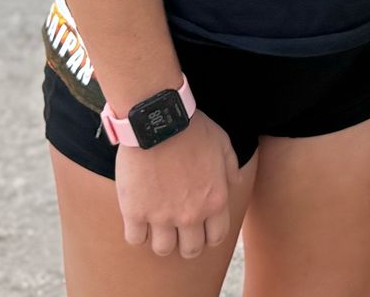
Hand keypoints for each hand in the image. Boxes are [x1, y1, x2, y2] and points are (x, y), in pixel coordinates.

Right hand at [116, 111, 239, 257]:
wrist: (158, 120)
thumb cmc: (192, 128)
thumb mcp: (223, 143)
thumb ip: (230, 168)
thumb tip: (235, 183)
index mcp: (214, 201)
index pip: (216, 238)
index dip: (208, 236)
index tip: (200, 229)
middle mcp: (190, 214)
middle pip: (190, 250)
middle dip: (186, 242)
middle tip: (178, 230)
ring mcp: (161, 216)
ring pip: (163, 249)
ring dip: (162, 239)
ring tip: (157, 224)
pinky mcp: (135, 212)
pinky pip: (135, 239)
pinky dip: (137, 232)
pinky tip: (138, 218)